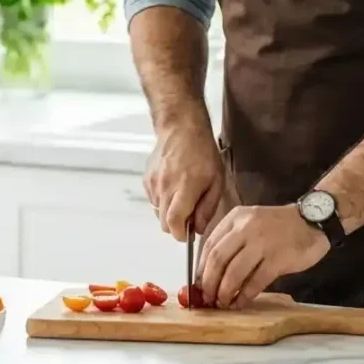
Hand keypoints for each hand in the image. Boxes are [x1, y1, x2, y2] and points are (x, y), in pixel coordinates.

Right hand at [144, 116, 223, 241]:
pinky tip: (173, 186)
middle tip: (189, 213)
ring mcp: (153, 183)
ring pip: (158, 212)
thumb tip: (198, 229)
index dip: (181, 235)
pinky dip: (163, 199)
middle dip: (176, 225)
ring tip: (182, 195)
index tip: (189, 233)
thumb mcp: (216, 180)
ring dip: (169, 211)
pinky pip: (153, 199)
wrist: (182, 128)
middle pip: (164, 223)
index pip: (174, 223)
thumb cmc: (203, 152)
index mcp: (185, 188)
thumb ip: (207, 208)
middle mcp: (165, 187)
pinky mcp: (147, 178)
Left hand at [197, 204, 329, 308]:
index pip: (209, 244)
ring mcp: (262, 242)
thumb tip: (210, 272)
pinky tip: (240, 303)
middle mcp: (246, 227)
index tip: (198, 285)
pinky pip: (255, 281)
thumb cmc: (278, 226)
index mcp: (236, 217)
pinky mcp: (277, 258)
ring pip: (234, 272)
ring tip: (222, 303)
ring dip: (225, 292)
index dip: (201, 268)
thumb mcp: (250, 222)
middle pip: (218, 259)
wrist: (311, 221)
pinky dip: (244, 295)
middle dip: (209, 283)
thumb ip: (232, 241)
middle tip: (207, 298)